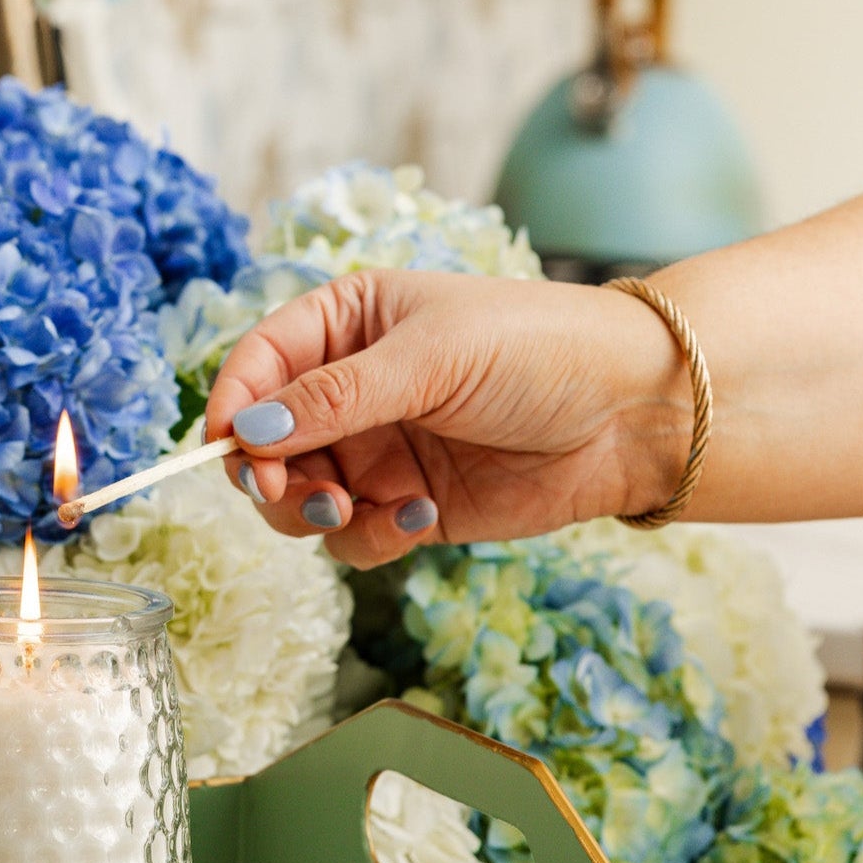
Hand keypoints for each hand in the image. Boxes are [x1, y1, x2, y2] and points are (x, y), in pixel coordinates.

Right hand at [203, 269, 693, 567]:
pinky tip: (419, 516)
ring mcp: (377, 451)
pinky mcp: (406, 506)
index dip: (232, 405)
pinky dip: (369, 538)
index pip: (258, 363)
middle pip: (264, 444)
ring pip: (299, 499)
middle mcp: (351, 389)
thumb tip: (244, 434)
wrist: (637, 414)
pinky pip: (353, 537)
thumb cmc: (540, 348)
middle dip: (268, 474)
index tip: (225, 448)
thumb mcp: (430, 358)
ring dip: (313, 513)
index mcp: (347, 323)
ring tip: (355, 510)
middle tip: (288, 494)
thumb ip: (334, 398)